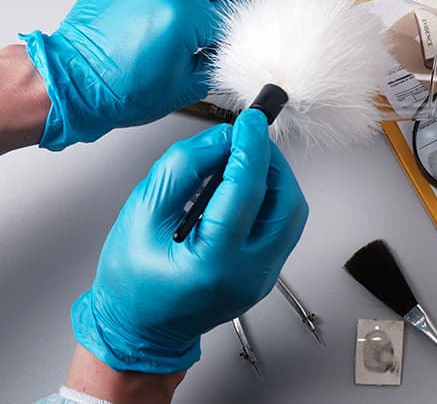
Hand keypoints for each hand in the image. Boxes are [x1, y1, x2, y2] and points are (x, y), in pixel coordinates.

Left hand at [21, 0, 241, 150]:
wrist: (77, 83)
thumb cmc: (120, 88)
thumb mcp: (186, 86)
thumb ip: (214, 62)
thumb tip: (223, 49)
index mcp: (186, 17)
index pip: (229, 17)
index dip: (233, 34)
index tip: (228, 41)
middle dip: (224, 5)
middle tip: (218, 23)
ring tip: (198, 0)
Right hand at [72, 109, 308, 372]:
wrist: (140, 329)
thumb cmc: (131, 280)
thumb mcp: (143, 213)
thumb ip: (183, 169)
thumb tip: (221, 138)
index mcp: (213, 264)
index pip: (247, 192)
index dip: (251, 148)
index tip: (251, 121)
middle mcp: (249, 274)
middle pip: (286, 204)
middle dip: (271, 163)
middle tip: (247, 141)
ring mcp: (263, 278)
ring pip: (292, 214)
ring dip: (275, 180)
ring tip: (243, 162)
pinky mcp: (267, 275)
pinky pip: (283, 228)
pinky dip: (271, 200)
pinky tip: (245, 188)